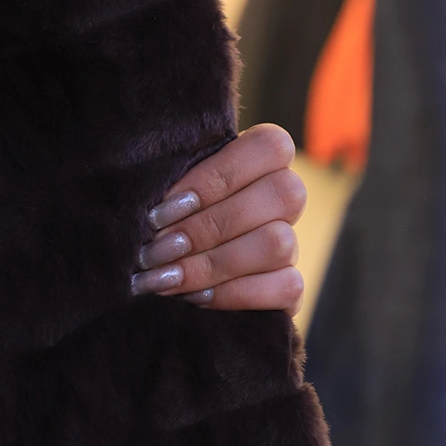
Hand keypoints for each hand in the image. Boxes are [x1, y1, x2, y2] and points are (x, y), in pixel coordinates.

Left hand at [131, 124, 305, 315]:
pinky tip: (195, 298)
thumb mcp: (165, 196)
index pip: (268, 147)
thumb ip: (170, 184)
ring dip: (213, 263)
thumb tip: (152, 211)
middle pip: (280, 195)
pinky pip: (286, 287)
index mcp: (261, 160)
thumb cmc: (163, 224)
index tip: (160, 212)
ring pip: (278, 242)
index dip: (213, 179)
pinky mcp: (292, 288)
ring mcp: (293, 244)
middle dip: (205, 228)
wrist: (169, 281)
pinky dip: (234, 294)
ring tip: (165, 277)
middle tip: (155, 251)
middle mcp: (286, 198)